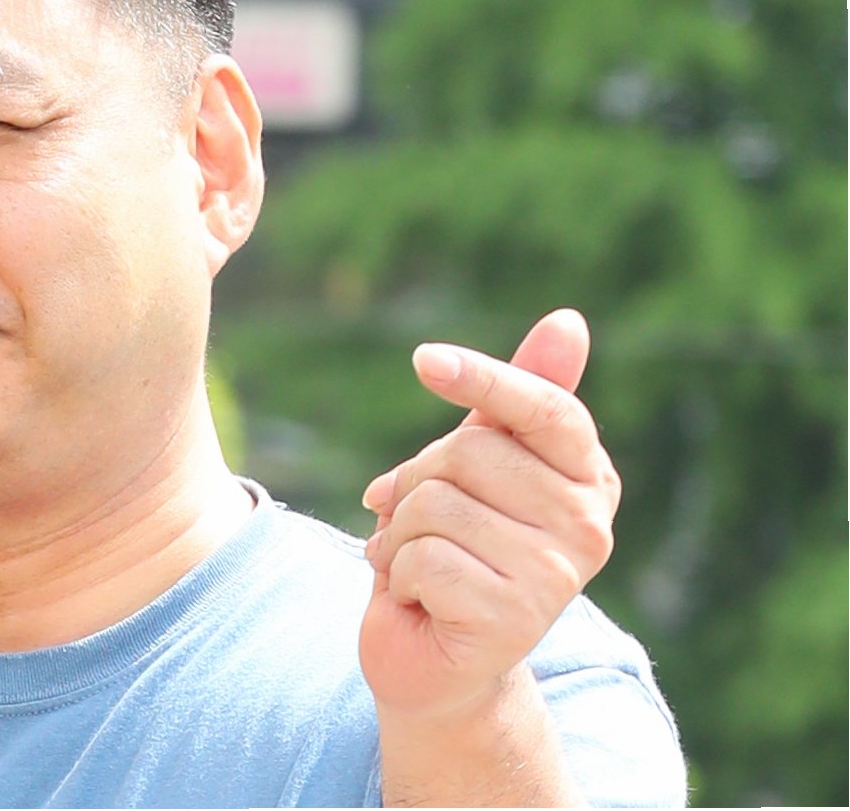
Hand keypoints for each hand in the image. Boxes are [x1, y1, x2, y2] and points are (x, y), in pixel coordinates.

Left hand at [356, 308, 621, 720]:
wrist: (438, 664)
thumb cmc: (456, 550)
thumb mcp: (477, 468)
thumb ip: (511, 402)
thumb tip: (570, 321)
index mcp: (589, 480)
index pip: (545, 408)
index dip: (483, 378)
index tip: (424, 360)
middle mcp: (588, 526)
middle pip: (468, 452)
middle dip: (415, 481)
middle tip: (416, 523)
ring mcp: (556, 576)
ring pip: (434, 504)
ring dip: (399, 533)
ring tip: (419, 565)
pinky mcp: (512, 619)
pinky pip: (420, 557)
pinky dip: (396, 575)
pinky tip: (419, 600)